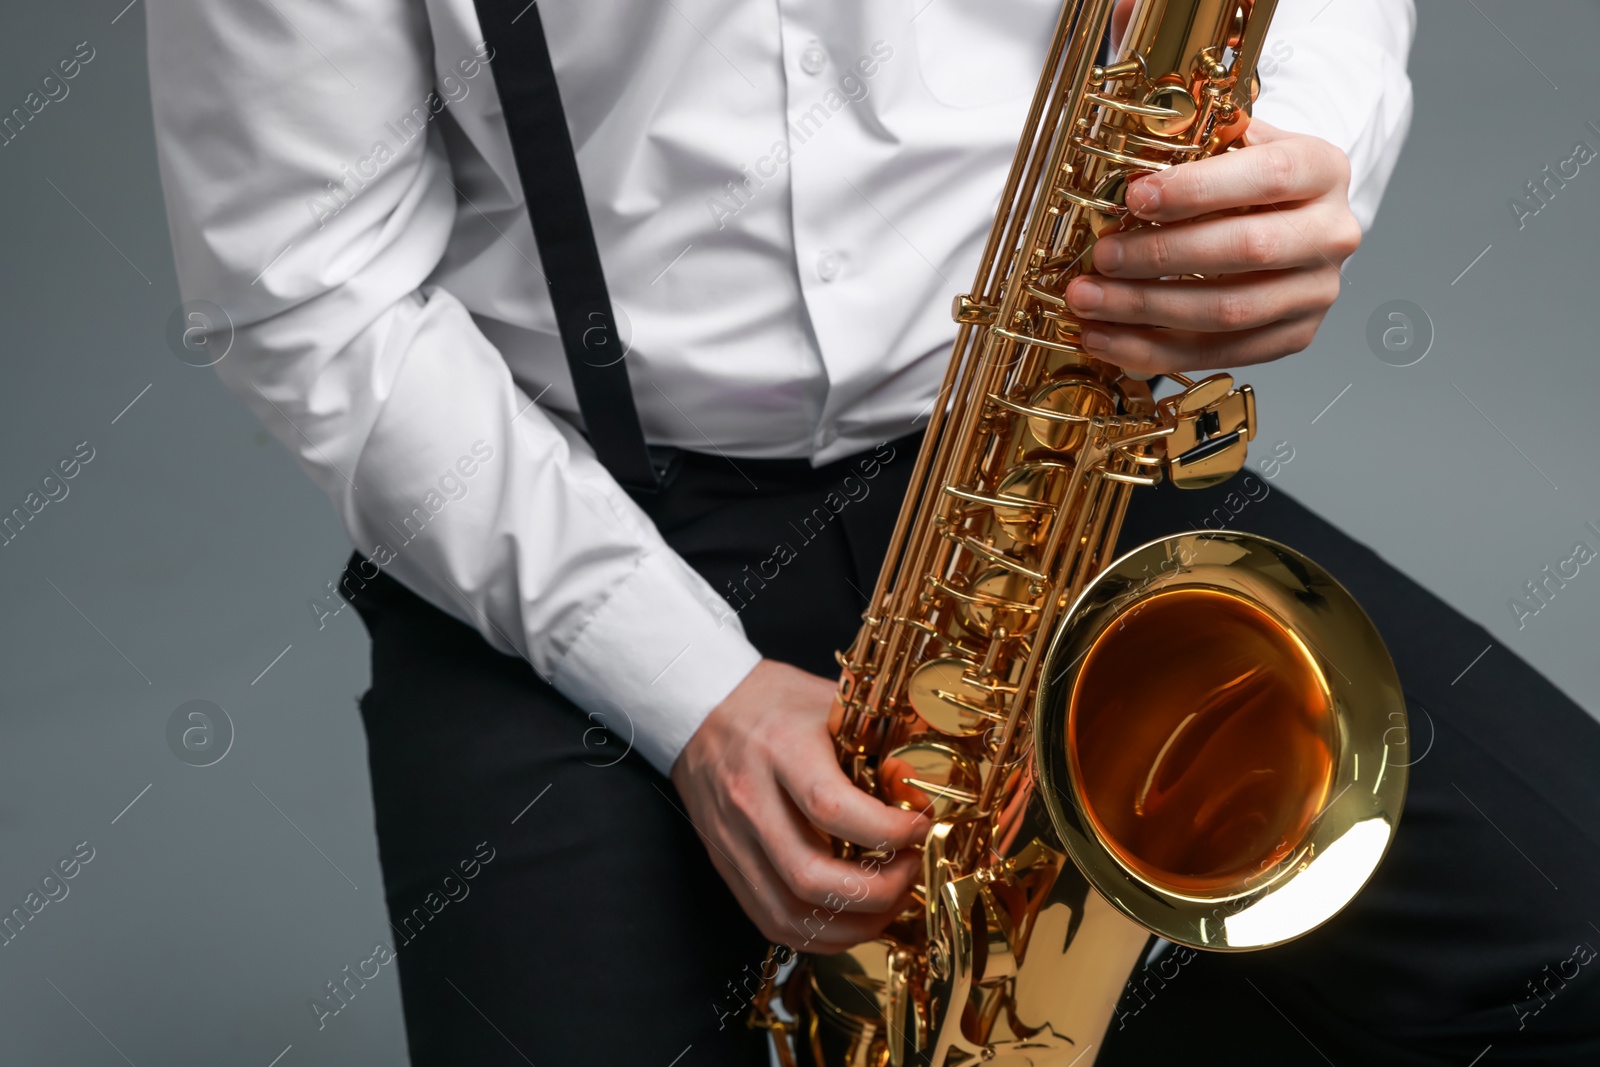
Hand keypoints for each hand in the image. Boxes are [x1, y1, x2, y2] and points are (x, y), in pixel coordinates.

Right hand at [671, 659, 927, 952]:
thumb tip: (929, 780)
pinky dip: (817, 933)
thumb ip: (879, 737)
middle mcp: (751, 800)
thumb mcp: (829, 701)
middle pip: (811, 876)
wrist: (701, 708)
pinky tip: (849, 920)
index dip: (888, 832)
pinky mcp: (726, 863)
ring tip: (889, 904)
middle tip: (911, 871)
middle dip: (877, 892)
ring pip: (790, 912)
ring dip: (851, 925)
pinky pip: (770, 920)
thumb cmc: (773, 702)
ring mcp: (733, 839)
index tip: (922, 827)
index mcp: (780, 750)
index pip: (833, 809)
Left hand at [1066, 119, 1361, 374]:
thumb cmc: (1251, 181)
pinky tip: (1106, 339)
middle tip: (1102, 257)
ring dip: (1146, 310)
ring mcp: (1316, 292)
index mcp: (1323, 171)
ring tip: (1089, 301)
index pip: (1267, 176)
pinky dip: (1153, 351)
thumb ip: (1198, 151)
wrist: (1293, 220)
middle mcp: (1331, 234)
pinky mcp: (1292, 337)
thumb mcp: (1237, 146)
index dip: (1197, 189)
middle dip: (1161, 256)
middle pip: (1246, 251)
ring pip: (1228, 311)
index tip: (1135, 197)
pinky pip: (1216, 354)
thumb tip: (1124, 170)